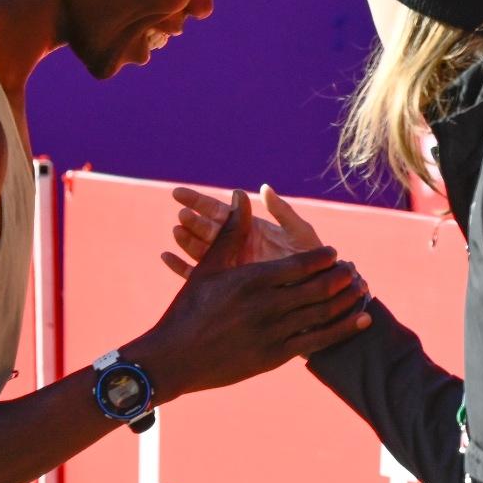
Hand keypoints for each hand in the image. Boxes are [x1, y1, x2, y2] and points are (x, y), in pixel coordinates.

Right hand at [137, 190, 370, 396]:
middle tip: (354, 270)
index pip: (301, 264)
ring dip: (347, 300)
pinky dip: (344, 329)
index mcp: (252, 280)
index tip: (333, 253)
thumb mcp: (210, 268)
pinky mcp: (275, 357)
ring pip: (322, 313)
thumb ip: (231, 230)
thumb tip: (240, 192)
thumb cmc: (189, 310)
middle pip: (318, 287)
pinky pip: (318, 341)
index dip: (322, 257)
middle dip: (340, 277)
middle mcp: (267, 305)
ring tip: (362, 290)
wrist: (173, 360)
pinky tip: (361, 320)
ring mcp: (273, 333)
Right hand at [162, 184, 324, 277]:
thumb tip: (264, 188)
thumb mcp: (299, 234)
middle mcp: (238, 246)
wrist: (315, 294)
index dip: (199, 202)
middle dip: (195, 221)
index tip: (178, 194)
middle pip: (210, 231)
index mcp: (251, 230)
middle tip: (182, 214)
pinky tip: (166, 257)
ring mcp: (232, 268)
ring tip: (177, 231)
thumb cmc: (312, 261)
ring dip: (188, 241)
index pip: (222, 212)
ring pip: (203, 251)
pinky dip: (182, 267)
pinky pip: (200, 276)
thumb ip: (283, 213)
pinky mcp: (228, 289)